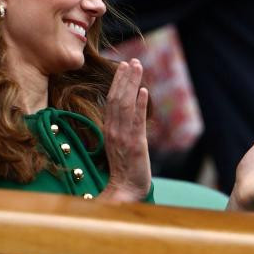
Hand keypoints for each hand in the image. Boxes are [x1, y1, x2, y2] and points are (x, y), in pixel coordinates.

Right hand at [100, 58, 151, 201]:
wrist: (126, 192)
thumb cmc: (123, 172)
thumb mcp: (119, 147)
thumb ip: (120, 130)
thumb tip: (126, 113)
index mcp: (109, 130)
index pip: (111, 101)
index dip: (117, 82)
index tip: (123, 66)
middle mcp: (114, 131)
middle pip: (117, 98)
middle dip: (124, 78)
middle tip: (132, 60)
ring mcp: (123, 137)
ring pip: (125, 105)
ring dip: (131, 84)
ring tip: (137, 67)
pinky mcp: (136, 145)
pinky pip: (136, 122)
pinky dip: (140, 105)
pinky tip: (144, 91)